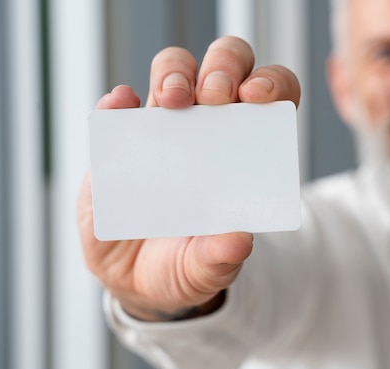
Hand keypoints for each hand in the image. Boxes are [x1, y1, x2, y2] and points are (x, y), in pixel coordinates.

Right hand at [78, 36, 300, 320]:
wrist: (140, 279)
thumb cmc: (186, 264)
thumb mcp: (206, 269)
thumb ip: (221, 258)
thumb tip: (238, 241)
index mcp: (243, 150)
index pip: (268, 96)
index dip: (271, 84)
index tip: (258, 96)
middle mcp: (207, 128)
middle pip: (223, 68)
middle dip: (222, 67)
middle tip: (213, 96)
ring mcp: (162, 129)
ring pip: (173, 71)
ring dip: (174, 73)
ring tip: (171, 99)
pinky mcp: (120, 141)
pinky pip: (118, 107)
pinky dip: (119, 101)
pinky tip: (121, 104)